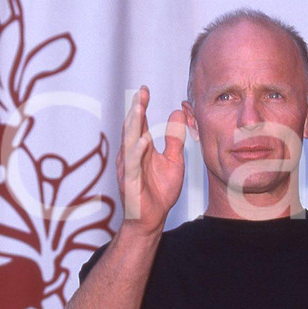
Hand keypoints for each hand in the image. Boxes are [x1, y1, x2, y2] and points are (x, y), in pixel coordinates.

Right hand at [116, 86, 185, 233]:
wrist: (152, 218)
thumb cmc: (160, 190)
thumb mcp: (173, 160)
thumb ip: (174, 138)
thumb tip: (178, 113)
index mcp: (141, 149)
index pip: (140, 123)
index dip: (141, 106)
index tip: (144, 90)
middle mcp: (131, 156)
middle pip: (132, 129)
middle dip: (135, 111)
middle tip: (140, 94)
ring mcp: (130, 169)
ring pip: (129, 144)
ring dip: (133, 127)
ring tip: (138, 110)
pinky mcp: (131, 183)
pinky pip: (133, 166)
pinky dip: (137, 154)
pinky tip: (143, 142)